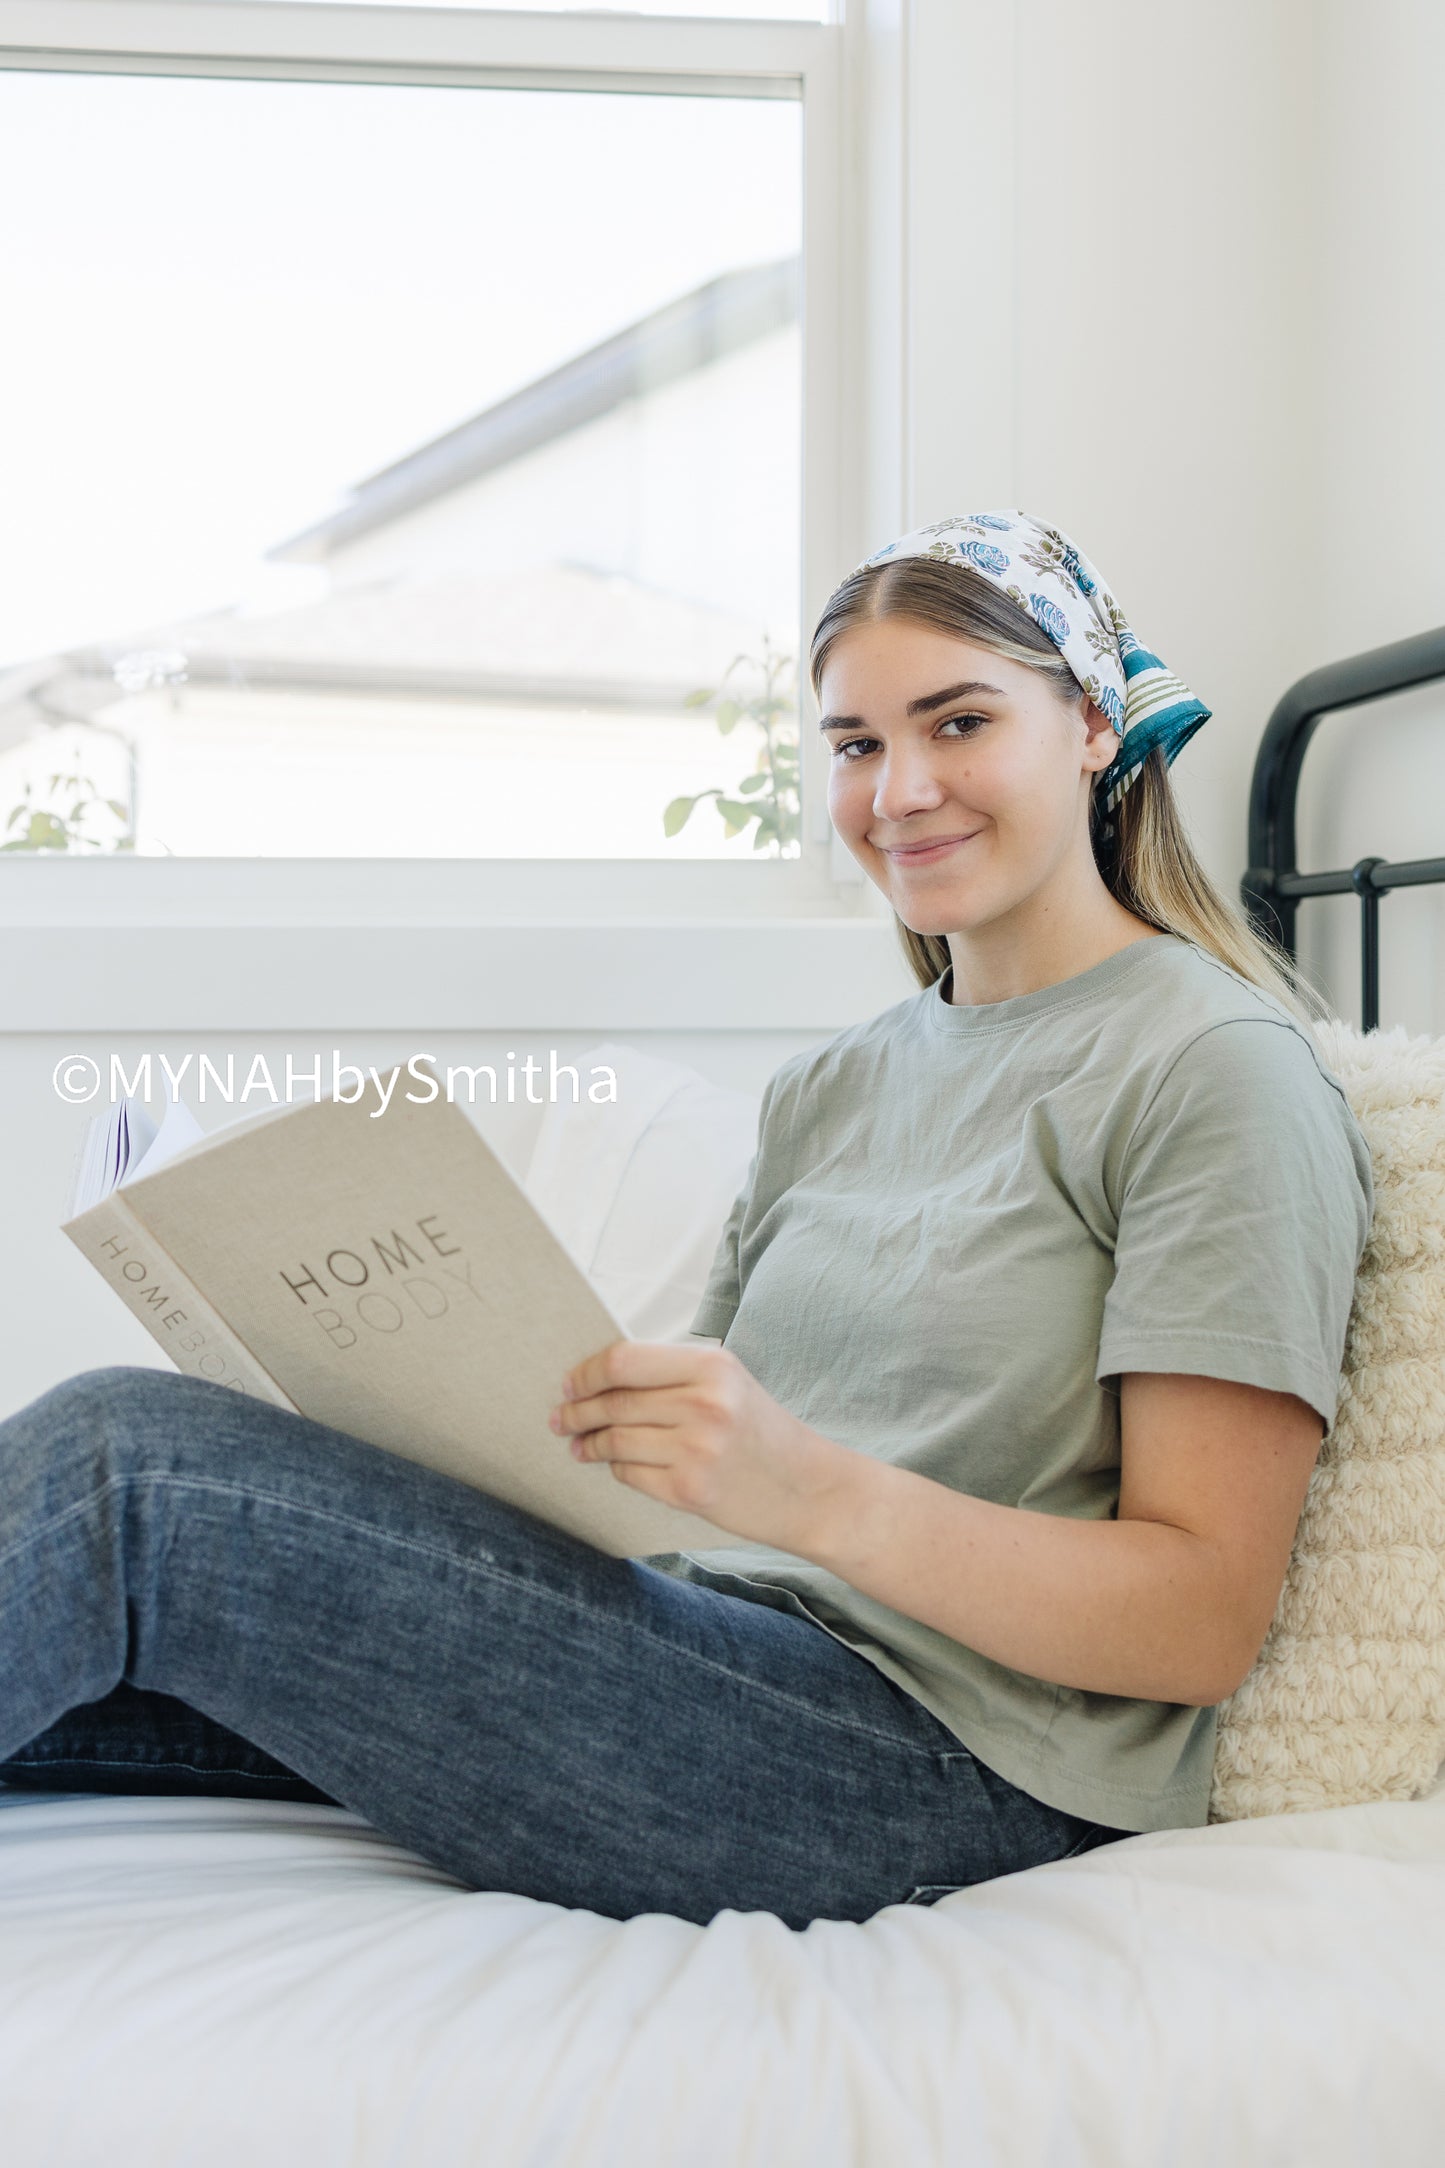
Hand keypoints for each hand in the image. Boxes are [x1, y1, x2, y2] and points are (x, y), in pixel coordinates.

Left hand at [548, 1341, 855, 1554]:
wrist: (808, 1488)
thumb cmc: (761, 1430)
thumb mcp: (728, 1382)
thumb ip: (672, 1373)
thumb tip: (599, 1375)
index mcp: (711, 1366)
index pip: (623, 1360)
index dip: (586, 1372)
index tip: (569, 1383)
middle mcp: (704, 1404)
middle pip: (614, 1402)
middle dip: (577, 1410)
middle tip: (561, 1417)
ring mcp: (696, 1450)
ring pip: (615, 1440)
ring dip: (589, 1442)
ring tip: (579, 1444)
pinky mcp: (689, 1490)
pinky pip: (629, 1473)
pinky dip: (615, 1467)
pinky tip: (611, 1463)